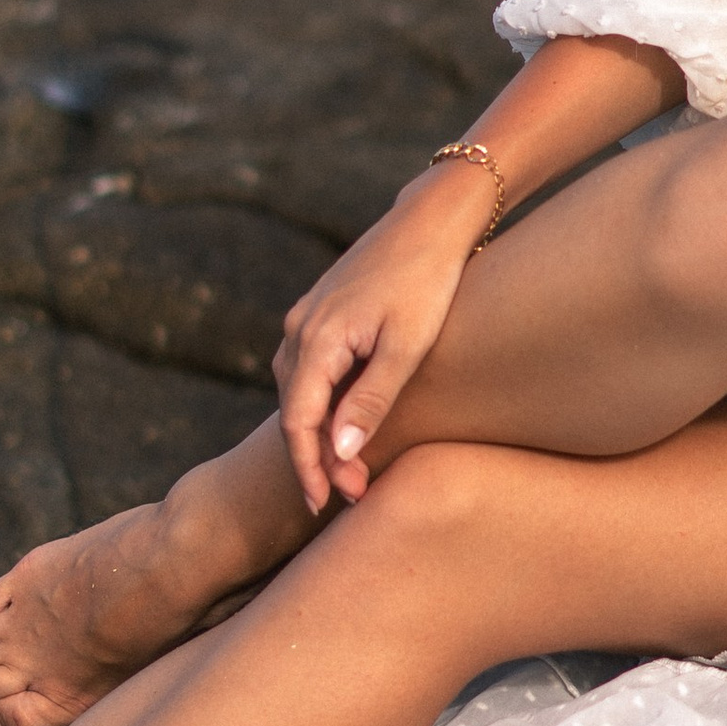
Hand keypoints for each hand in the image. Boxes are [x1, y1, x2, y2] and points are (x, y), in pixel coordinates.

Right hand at [274, 169, 491, 514]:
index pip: (297, 420)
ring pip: (301, 392)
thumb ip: (372, 401)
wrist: (430, 221)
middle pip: (296, 410)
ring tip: (354, 471)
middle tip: (354, 496)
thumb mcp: (407, 347)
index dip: (308, 467)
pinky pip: (310, 371)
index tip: (325, 504)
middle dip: (320, 458)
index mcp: (316, 337)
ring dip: (322, 433)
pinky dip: (325, 404)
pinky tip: (347, 424)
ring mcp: (306, 318)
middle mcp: (299, 328)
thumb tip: (340, 453)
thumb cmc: (427, 281)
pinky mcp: (321, 314)